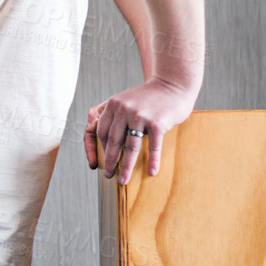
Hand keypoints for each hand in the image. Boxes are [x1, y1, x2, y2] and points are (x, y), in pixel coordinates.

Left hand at [83, 79, 197, 184]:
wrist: (173, 84)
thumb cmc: (148, 96)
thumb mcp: (124, 98)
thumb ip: (110, 110)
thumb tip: (92, 124)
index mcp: (113, 105)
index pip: (99, 131)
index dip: (97, 149)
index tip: (97, 162)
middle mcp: (124, 110)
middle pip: (113, 141)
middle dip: (109, 161)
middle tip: (108, 175)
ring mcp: (140, 116)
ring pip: (130, 147)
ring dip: (126, 166)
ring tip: (123, 181)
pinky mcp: (157, 123)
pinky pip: (153, 146)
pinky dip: (153, 161)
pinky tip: (152, 172)